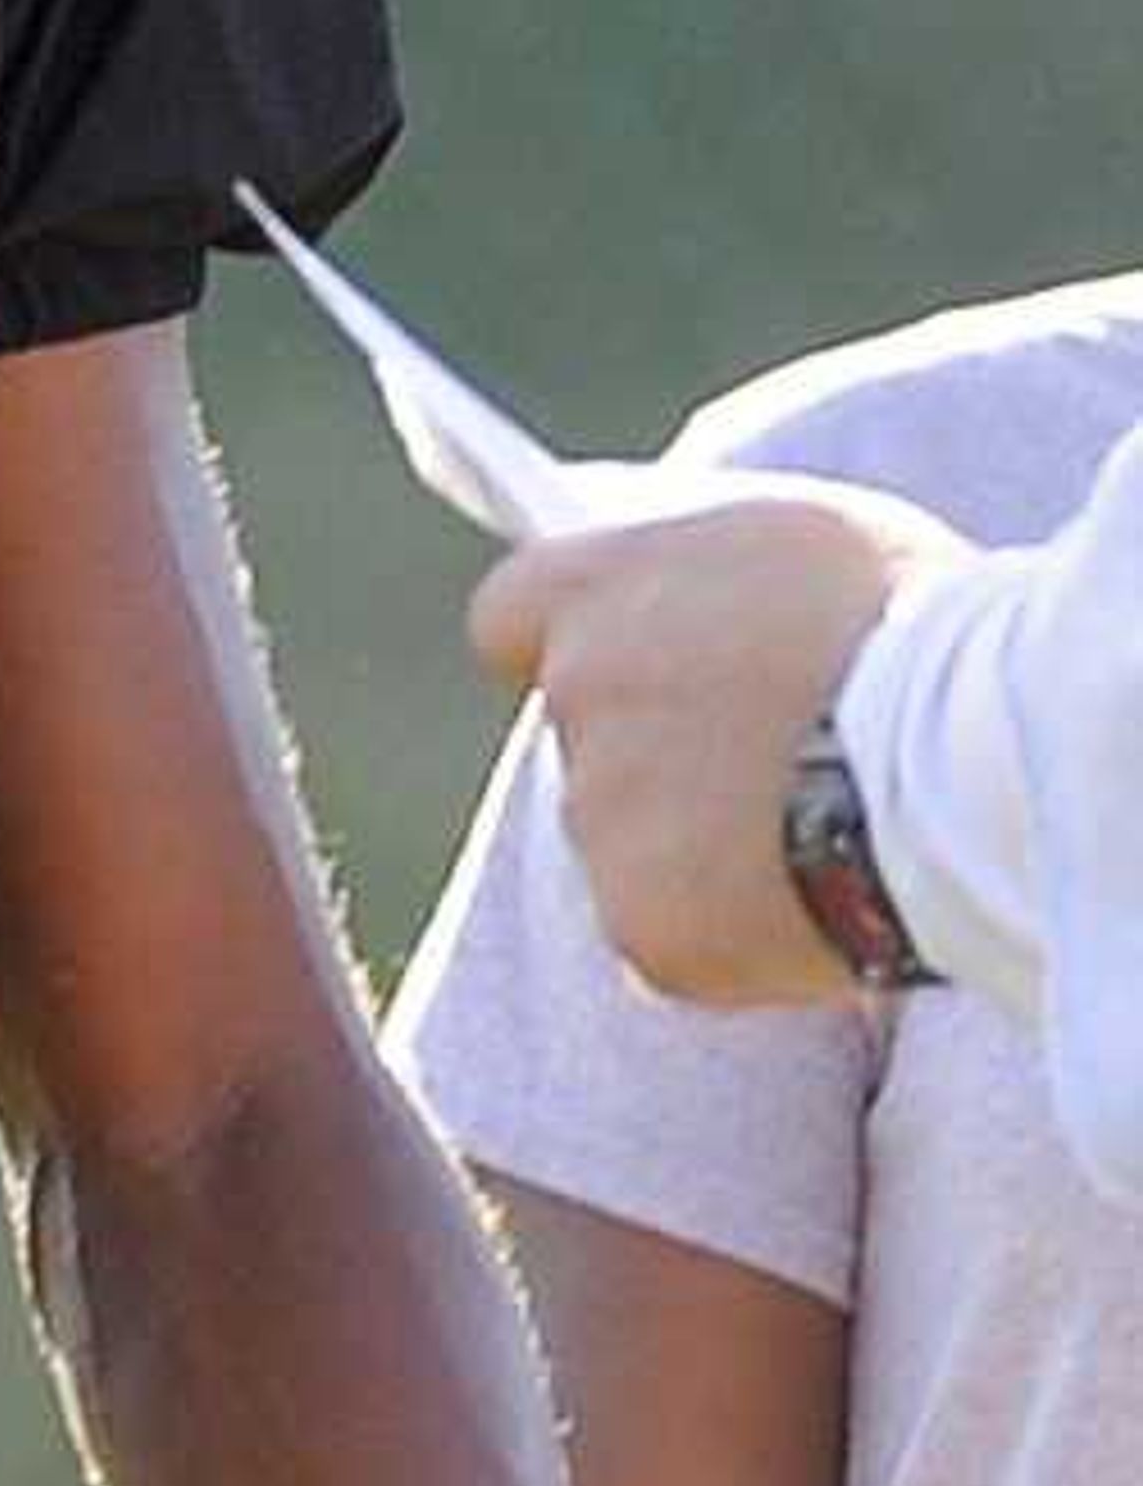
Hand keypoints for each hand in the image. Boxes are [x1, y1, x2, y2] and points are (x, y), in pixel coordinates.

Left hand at [467, 484, 962, 1006]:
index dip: (566, 643)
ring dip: (704, 847)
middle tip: (776, 763)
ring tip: (828, 831)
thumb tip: (681, 607)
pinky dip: (736, 935)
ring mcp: (602, 820)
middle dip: (663, 756)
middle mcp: (577, 700)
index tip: (621, 660)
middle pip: (589, 741)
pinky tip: (823, 906)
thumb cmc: (918, 628)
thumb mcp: (807, 544)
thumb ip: (711, 580)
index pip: (512, 618)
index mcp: (598, 590)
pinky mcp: (643, 930)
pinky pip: (676, 941)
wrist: (975, 762)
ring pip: (635, 846)